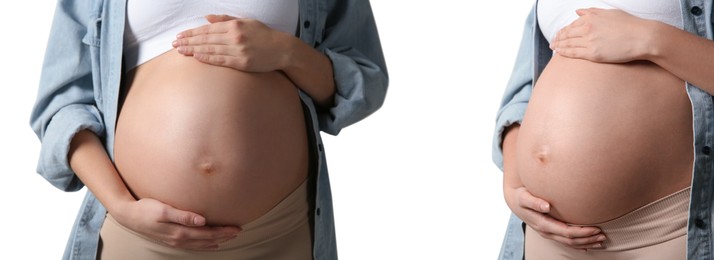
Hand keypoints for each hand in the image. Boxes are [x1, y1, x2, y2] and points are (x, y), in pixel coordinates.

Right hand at [112, 198, 241, 249]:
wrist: (128, 215)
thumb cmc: (146, 209)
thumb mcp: (164, 210)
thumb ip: (183, 216)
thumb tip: (201, 220)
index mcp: (179, 232)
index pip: (207, 233)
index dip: (223, 232)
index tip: (236, 228)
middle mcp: (179, 239)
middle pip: (207, 240)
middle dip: (223, 236)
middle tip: (238, 232)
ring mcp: (175, 240)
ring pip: (201, 244)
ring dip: (216, 241)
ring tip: (229, 238)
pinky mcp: (171, 239)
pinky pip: (193, 245)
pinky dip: (204, 245)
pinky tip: (211, 244)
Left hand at [172, 14, 292, 71]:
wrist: (281, 49)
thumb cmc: (263, 35)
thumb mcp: (246, 22)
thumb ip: (226, 19)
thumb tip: (207, 18)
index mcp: (234, 26)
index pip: (208, 29)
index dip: (192, 32)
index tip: (180, 35)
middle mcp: (235, 37)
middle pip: (206, 39)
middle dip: (188, 41)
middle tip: (174, 44)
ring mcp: (238, 50)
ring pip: (211, 50)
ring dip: (194, 50)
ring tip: (181, 51)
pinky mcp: (242, 63)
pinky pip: (221, 61)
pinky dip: (207, 58)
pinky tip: (197, 57)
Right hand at [504, 186, 605, 249]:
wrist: (514, 202)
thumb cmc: (521, 196)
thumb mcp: (524, 196)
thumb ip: (534, 201)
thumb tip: (546, 206)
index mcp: (543, 224)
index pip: (566, 232)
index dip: (582, 232)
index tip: (596, 228)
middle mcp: (546, 231)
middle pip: (570, 240)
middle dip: (587, 239)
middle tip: (603, 235)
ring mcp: (548, 233)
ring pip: (570, 243)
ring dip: (586, 243)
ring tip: (601, 240)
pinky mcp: (550, 232)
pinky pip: (566, 242)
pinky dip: (579, 245)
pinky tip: (588, 246)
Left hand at [550, 8, 653, 62]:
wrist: (643, 37)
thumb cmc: (630, 25)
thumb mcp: (610, 13)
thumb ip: (592, 12)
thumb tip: (578, 11)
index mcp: (591, 17)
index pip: (571, 25)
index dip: (563, 30)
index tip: (558, 34)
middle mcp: (587, 28)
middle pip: (567, 34)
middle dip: (558, 38)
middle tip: (552, 42)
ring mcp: (589, 41)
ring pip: (568, 44)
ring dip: (558, 45)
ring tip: (553, 47)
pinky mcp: (593, 54)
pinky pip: (573, 53)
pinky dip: (564, 52)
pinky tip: (559, 53)